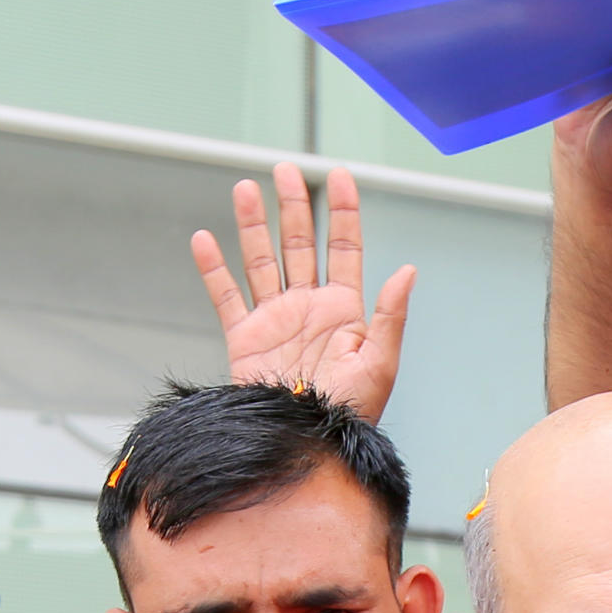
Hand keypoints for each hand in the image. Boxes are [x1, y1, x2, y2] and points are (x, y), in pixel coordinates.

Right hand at [196, 163, 413, 423]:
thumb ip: (390, 315)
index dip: (342, 211)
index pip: (344, 247)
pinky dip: (214, 269)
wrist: (307, 442)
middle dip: (293, 205)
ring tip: (245, 189)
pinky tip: (205, 240)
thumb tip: (407, 270)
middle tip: (285, 169)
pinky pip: (226, 296)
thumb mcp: (380, 364)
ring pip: (261, 260)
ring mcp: (274, 320)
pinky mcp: (245, 338)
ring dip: (253, 225)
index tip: (338, 176)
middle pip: (299, 244)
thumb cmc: (350, 413)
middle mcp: (308, 307)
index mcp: (344, 309)